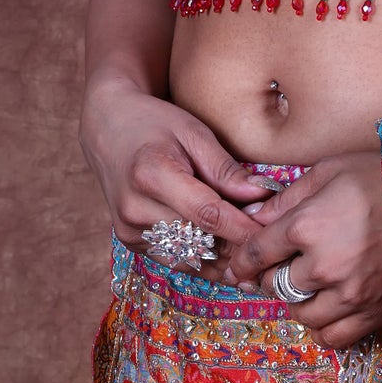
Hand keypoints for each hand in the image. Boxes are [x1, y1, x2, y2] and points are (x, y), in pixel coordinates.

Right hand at [79, 77, 272, 278]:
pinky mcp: (130, 241)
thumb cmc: (155, 124)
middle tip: (270, 242)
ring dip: (223, 258)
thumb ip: (226, 169)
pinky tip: (228, 253)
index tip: (273, 234)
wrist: (108, 128)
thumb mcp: (194, 133)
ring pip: (190, 257)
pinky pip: (175, 258)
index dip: (243, 229)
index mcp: (151, 175)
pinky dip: (203, 257)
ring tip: (254, 253)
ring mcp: (129, 230)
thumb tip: (263, 195)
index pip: (207, 215)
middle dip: (238, 244)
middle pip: (200, 241)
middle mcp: (134, 209)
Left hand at [228, 151, 381, 347]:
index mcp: (308, 226)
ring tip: (311, 282)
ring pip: (301, 315)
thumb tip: (250, 218)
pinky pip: (334, 337)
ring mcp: (351, 292)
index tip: (237, 265)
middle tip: (284, 263)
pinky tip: (329, 305)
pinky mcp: (375, 310)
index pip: (256, 254)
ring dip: (298, 301)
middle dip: (272, 275)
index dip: (241, 260)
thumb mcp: (328, 171)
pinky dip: (324, 326)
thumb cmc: (380, 176)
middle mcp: (325, 265)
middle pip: (275, 286)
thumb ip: (285, 199)